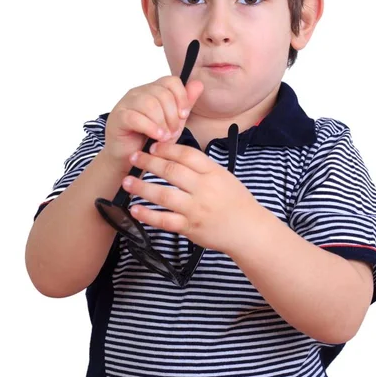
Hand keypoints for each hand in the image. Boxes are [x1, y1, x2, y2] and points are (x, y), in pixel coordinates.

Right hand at [103, 76, 203, 172]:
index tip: (183, 115)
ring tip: (165, 137)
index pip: (171, 81)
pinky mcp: (118, 117)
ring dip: (162, 123)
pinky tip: (156, 137)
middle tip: (173, 132)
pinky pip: (136, 117)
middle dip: (172, 115)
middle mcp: (139, 92)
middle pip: (162, 94)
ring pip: (150, 104)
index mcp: (153, 90)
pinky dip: (150, 128)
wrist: (131, 159)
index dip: (181, 97)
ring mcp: (126, 103)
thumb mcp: (175, 121)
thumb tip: (198, 84)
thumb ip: (186, 103)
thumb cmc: (151, 139)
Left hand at [121, 141, 262, 253]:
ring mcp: (195, 209)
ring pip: (163, 195)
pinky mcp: (190, 227)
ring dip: (141, 187)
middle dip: (148, 162)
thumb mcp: (224, 176)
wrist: (248, 230)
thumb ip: (202, 168)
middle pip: (171, 171)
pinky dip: (147, 215)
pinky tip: (134, 209)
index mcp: (213, 173)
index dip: (166, 148)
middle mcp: (204, 189)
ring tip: (126, 182)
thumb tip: (173, 156)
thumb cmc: (236, 202)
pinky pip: (164, 220)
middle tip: (133, 157)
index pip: (186, 154)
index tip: (152, 146)